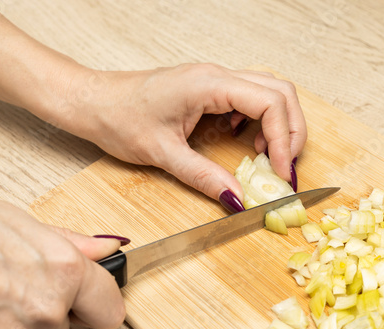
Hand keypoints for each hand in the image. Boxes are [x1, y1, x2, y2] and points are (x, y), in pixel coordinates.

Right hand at [0, 197, 124, 328]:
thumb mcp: (16, 222)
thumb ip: (69, 243)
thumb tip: (106, 250)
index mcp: (63, 272)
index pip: (110, 307)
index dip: (98, 300)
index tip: (88, 299)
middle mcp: (46, 313)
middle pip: (74, 327)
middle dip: (58, 311)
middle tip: (23, 290)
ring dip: (29, 324)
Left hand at [56, 64, 306, 206]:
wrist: (92, 101)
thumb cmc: (118, 117)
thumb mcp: (163, 153)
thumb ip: (204, 176)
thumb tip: (236, 199)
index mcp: (209, 84)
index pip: (269, 103)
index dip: (285, 139)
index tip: (282, 172)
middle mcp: (216, 75)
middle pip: (279, 92)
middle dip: (291, 130)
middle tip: (284, 166)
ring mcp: (212, 79)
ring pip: (267, 91)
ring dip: (277, 124)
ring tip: (266, 156)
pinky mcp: (206, 89)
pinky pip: (247, 97)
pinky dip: (258, 120)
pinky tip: (244, 140)